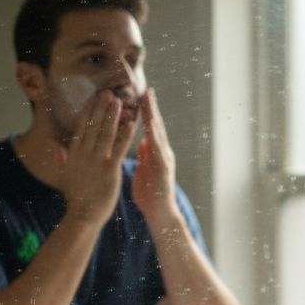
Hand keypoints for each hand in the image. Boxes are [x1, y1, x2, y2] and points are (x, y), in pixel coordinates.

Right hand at [58, 91, 137, 226]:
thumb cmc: (75, 196)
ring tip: (119, 102)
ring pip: (106, 134)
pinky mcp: (110, 170)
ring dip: (113, 116)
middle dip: (101, 108)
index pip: (81, 126)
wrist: (83, 215)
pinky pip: (119, 149)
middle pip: (93, 126)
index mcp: (74, 153)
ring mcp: (97, 161)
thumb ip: (60, 156)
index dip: (89, 110)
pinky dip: (125, 135)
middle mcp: (84, 154)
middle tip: (108, 92)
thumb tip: (53, 142)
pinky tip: (131, 123)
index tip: (94, 97)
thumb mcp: (64, 174)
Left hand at [131, 87, 181, 225]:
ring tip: (149, 100)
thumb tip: (141, 142)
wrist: (160, 215)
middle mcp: (163, 153)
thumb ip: (145, 156)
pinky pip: (157, 148)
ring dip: (153, 116)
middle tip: (146, 89)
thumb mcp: (144, 171)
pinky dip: (153, 135)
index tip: (140, 96)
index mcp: (155, 153)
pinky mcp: (163, 168)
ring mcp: (164, 159)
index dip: (146, 112)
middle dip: (151, 108)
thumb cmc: (150, 195)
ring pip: (158, 133)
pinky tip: (149, 125)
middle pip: (156, 126)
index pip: (150, 129)